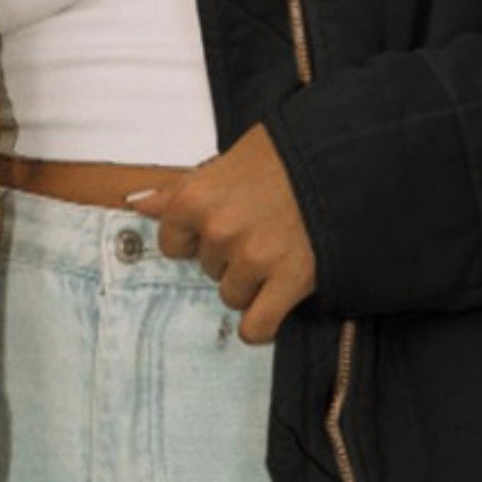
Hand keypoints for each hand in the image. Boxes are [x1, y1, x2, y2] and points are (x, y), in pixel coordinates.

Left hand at [126, 123, 315, 345]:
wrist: (343, 154)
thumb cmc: (284, 153)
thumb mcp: (227, 161)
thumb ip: (181, 189)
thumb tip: (138, 205)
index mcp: (196, 198)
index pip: (172, 245)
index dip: (198, 238)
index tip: (224, 226)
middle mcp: (218, 230)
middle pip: (208, 269)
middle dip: (230, 256)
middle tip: (263, 230)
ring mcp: (253, 257)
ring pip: (231, 297)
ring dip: (251, 284)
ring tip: (280, 252)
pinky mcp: (289, 280)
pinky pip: (257, 327)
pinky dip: (263, 324)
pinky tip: (276, 304)